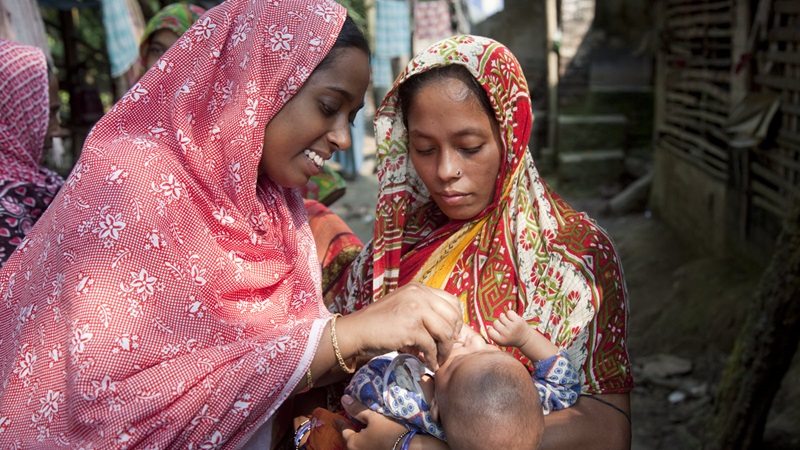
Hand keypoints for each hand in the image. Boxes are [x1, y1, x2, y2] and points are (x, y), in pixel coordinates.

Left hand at [339, 394, 407, 449]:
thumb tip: (343, 399)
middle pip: (350, 440)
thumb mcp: (373, 417)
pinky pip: (365, 447)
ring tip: (359, 429)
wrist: (408, 448)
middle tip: (348, 423)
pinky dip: (365, 442)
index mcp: (353, 442)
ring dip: (358, 437)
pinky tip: (370, 437)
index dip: (340, 423)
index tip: (335, 420)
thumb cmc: (389, 432)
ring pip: (358, 445)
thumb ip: (357, 410)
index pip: (344, 430)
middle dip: (349, 431)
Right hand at [344, 282, 461, 369]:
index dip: (456, 320)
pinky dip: (432, 358)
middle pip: (453, 316)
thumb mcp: (403, 307)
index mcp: (419, 289)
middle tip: (446, 350)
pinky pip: (431, 346)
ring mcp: (415, 310)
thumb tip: (447, 327)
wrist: (356, 331)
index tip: (451, 335)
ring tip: (438, 360)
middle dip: (453, 337)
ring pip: (445, 332)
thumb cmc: (379, 323)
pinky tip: (428, 363)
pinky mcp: (410, 328)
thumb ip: (423, 310)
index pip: (451, 301)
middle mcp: (419, 295)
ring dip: (445, 350)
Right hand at [488, 310, 558, 360]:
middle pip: (495, 322)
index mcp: (501, 341)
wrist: (525, 339)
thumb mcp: (501, 341)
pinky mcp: (518, 321)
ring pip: (501, 316)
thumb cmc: (510, 339)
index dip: (492, 328)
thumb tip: (488, 326)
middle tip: (505, 327)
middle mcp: (506, 334)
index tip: (497, 330)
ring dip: (504, 318)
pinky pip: (508, 312)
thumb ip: (493, 335)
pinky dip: (510, 314)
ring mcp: (512, 327)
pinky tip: (513, 319)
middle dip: (499, 323)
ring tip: (509, 323)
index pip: (489, 330)